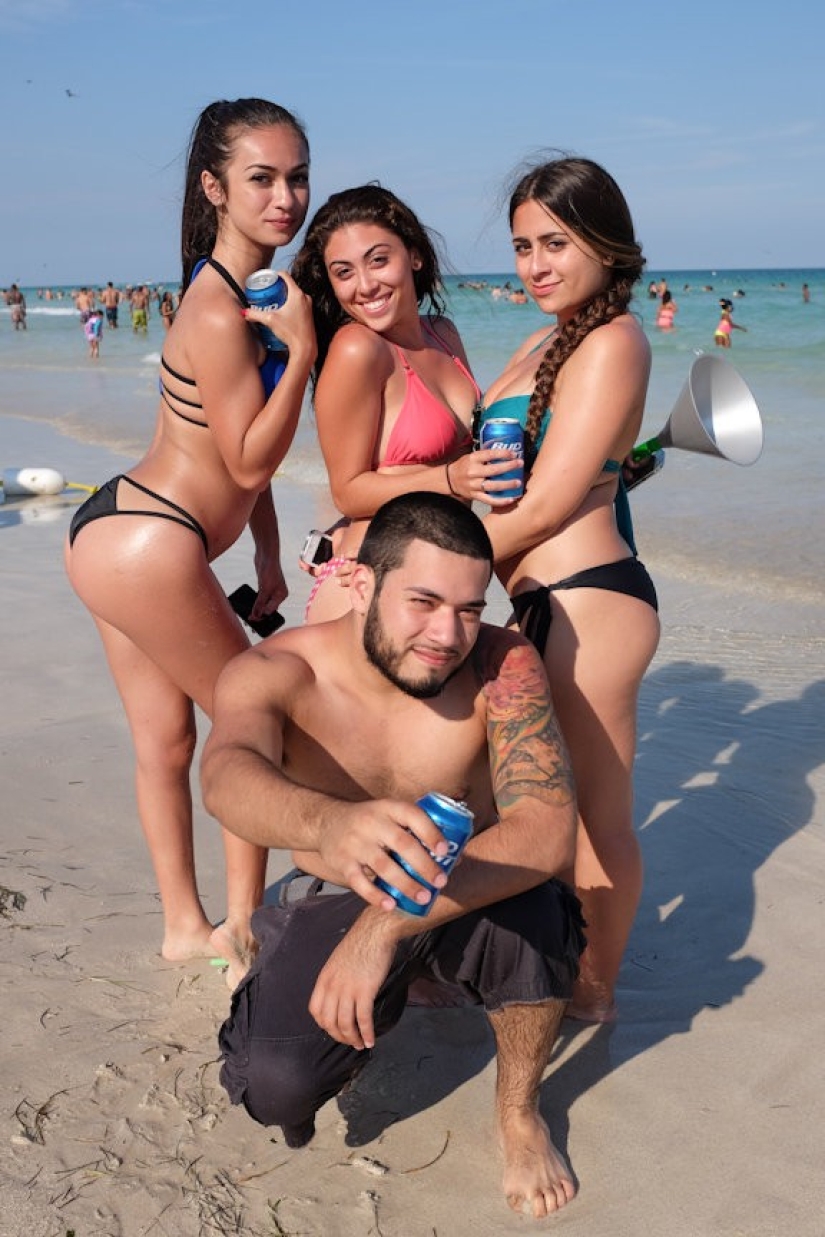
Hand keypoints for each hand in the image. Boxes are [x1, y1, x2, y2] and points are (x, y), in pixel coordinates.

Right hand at [243, 271, 316, 362]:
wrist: (305, 348)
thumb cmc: (290, 332)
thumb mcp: (270, 320)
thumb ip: (255, 315)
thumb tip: (244, 313)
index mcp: (297, 294)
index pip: (285, 275)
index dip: (275, 274)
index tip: (268, 277)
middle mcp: (305, 297)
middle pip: (289, 285)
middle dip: (278, 286)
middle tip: (267, 290)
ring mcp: (309, 306)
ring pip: (294, 294)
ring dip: (284, 295)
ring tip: (272, 300)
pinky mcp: (309, 314)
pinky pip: (298, 303)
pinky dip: (290, 303)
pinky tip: (282, 310)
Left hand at [252, 556, 287, 619]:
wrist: (266, 556)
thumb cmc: (270, 571)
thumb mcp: (264, 589)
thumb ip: (260, 603)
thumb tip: (256, 616)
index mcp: (281, 596)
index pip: (271, 610)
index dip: (262, 616)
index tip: (252, 620)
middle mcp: (278, 594)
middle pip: (268, 608)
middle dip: (259, 614)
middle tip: (250, 620)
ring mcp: (271, 590)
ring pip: (263, 604)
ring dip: (256, 609)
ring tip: (248, 614)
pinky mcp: (264, 587)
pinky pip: (259, 598)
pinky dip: (255, 602)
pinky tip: (249, 605)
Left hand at [308, 912, 397, 1048]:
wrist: (375, 932)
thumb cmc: (360, 943)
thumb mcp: (338, 961)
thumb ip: (335, 979)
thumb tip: (340, 996)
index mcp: (324, 979)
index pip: (316, 1011)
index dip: (325, 1025)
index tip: (335, 1030)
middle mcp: (332, 987)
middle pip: (329, 1022)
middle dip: (339, 1036)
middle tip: (350, 1041)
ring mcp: (348, 989)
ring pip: (346, 1024)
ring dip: (353, 1039)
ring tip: (361, 1044)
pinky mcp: (365, 991)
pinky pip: (363, 1019)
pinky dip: (367, 1033)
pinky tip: (371, 1040)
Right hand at [318, 800, 449, 910]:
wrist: (327, 822)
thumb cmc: (371, 822)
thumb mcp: (389, 813)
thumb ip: (416, 830)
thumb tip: (454, 858)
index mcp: (388, 808)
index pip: (413, 815)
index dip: (431, 832)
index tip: (445, 850)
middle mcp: (371, 823)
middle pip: (402, 844)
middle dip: (424, 865)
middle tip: (441, 882)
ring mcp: (355, 842)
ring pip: (383, 866)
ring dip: (406, 884)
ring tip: (423, 897)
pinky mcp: (342, 861)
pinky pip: (359, 881)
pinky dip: (375, 895)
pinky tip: (390, 904)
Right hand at [448, 448, 523, 505]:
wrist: (449, 479)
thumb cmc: (464, 466)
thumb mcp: (471, 456)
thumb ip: (486, 455)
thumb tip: (506, 450)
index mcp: (472, 459)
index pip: (489, 454)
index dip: (503, 453)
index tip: (514, 453)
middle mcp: (473, 472)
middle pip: (493, 470)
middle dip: (509, 467)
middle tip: (520, 464)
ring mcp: (473, 485)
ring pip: (492, 486)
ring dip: (507, 484)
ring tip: (518, 483)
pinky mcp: (474, 496)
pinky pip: (489, 500)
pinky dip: (500, 501)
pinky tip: (511, 499)